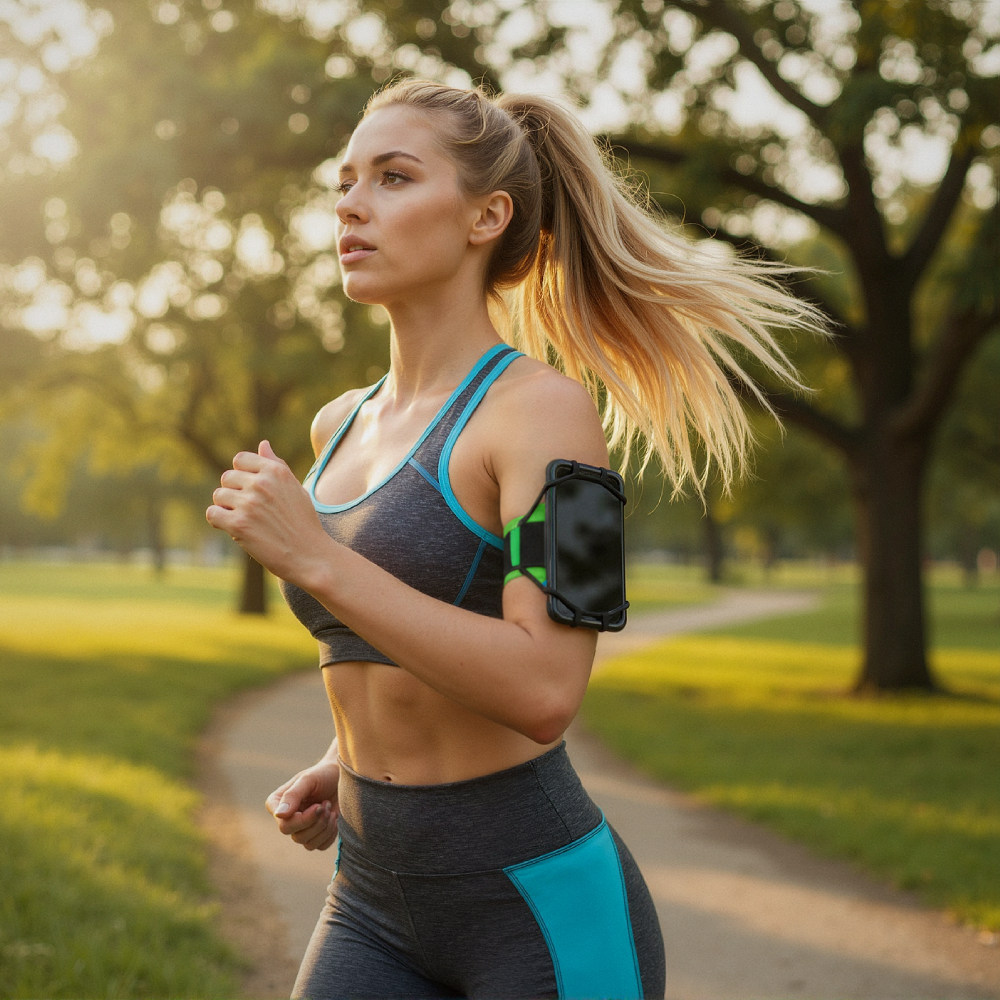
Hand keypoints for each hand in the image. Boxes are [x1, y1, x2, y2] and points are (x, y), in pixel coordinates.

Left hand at [206, 440, 330, 585]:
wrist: (310, 556)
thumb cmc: (303, 523)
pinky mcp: (239, 524)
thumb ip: (276, 465)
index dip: (242, 476)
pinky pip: (212, 514)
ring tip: (246, 521)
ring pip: (219, 496)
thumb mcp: (295, 488)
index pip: (240, 460)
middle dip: (234, 493)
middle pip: (227, 478)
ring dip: (227, 508)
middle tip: (251, 511)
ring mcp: (249, 503)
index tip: (252, 492)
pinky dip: (219, 522)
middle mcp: (262, 483)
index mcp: (276, 471)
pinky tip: (235, 529)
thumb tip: (262, 444)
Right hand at [265, 760, 340, 851]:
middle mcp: (286, 819)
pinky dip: (331, 833)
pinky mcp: (316, 835)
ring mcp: (301, 829)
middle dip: (317, 822)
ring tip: (330, 808)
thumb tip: (279, 815)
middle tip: (326, 804)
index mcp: (277, 804)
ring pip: (308, 844)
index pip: (284, 825)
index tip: (318, 805)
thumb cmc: (323, 774)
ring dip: (325, 827)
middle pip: (297, 837)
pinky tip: (334, 817)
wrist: (342, 776)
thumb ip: (292, 795)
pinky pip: (321, 846)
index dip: (303, 819)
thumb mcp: (308, 779)